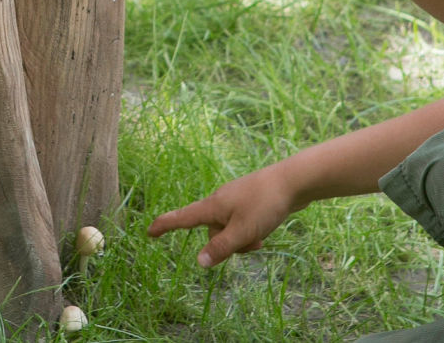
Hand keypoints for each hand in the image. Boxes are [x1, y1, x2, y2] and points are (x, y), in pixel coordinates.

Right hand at [146, 167, 296, 267]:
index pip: (181, 218)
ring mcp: (234, 200)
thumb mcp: (242, 232)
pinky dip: (248, 231)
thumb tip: (199, 262)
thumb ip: (221, 248)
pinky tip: (265, 230)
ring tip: (260, 237)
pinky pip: (240, 223)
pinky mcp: (248, 201)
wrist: (293, 180)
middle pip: (211, 231)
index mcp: (212, 207)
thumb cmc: (265, 204)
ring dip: (241, 240)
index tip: (149, 233)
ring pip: (228, 229)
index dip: (164, 226)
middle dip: (225, 244)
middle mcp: (219, 202)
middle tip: (250, 243)